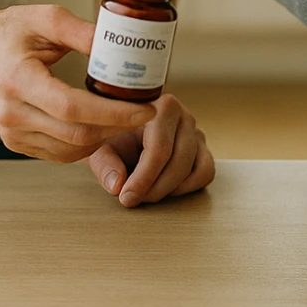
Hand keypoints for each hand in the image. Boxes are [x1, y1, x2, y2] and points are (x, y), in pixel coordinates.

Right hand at [0, 3, 155, 163]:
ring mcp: (12, 134)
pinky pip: (59, 152)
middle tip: (146, 111)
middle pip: (76, 134)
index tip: (145, 107)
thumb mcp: (44, 18)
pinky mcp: (16, 143)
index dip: (113, 113)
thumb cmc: (6, 32)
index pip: (72, 109)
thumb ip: (81, 31)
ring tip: (128, 116)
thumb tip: (118, 43)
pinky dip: (86, 143)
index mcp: (17, 80)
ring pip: (70, 150)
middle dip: (118, 127)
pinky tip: (103, 125)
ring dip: (105, 138)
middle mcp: (12, 113)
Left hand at [85, 93, 215, 206]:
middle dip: (155, 188)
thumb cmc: (113, 135)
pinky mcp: (202, 147)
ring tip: (146, 193)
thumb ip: (105, 164)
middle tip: (133, 199)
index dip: (143, 178)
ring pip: (195, 168)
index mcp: (160, 107)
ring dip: (171, 189)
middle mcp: (184, 116)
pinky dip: (189, 186)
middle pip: (179, 161)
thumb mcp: (100, 146)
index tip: (126, 197)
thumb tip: (117, 185)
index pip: (159, 148)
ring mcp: (196, 132)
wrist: (124, 129)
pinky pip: (206, 172)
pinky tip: (166, 188)